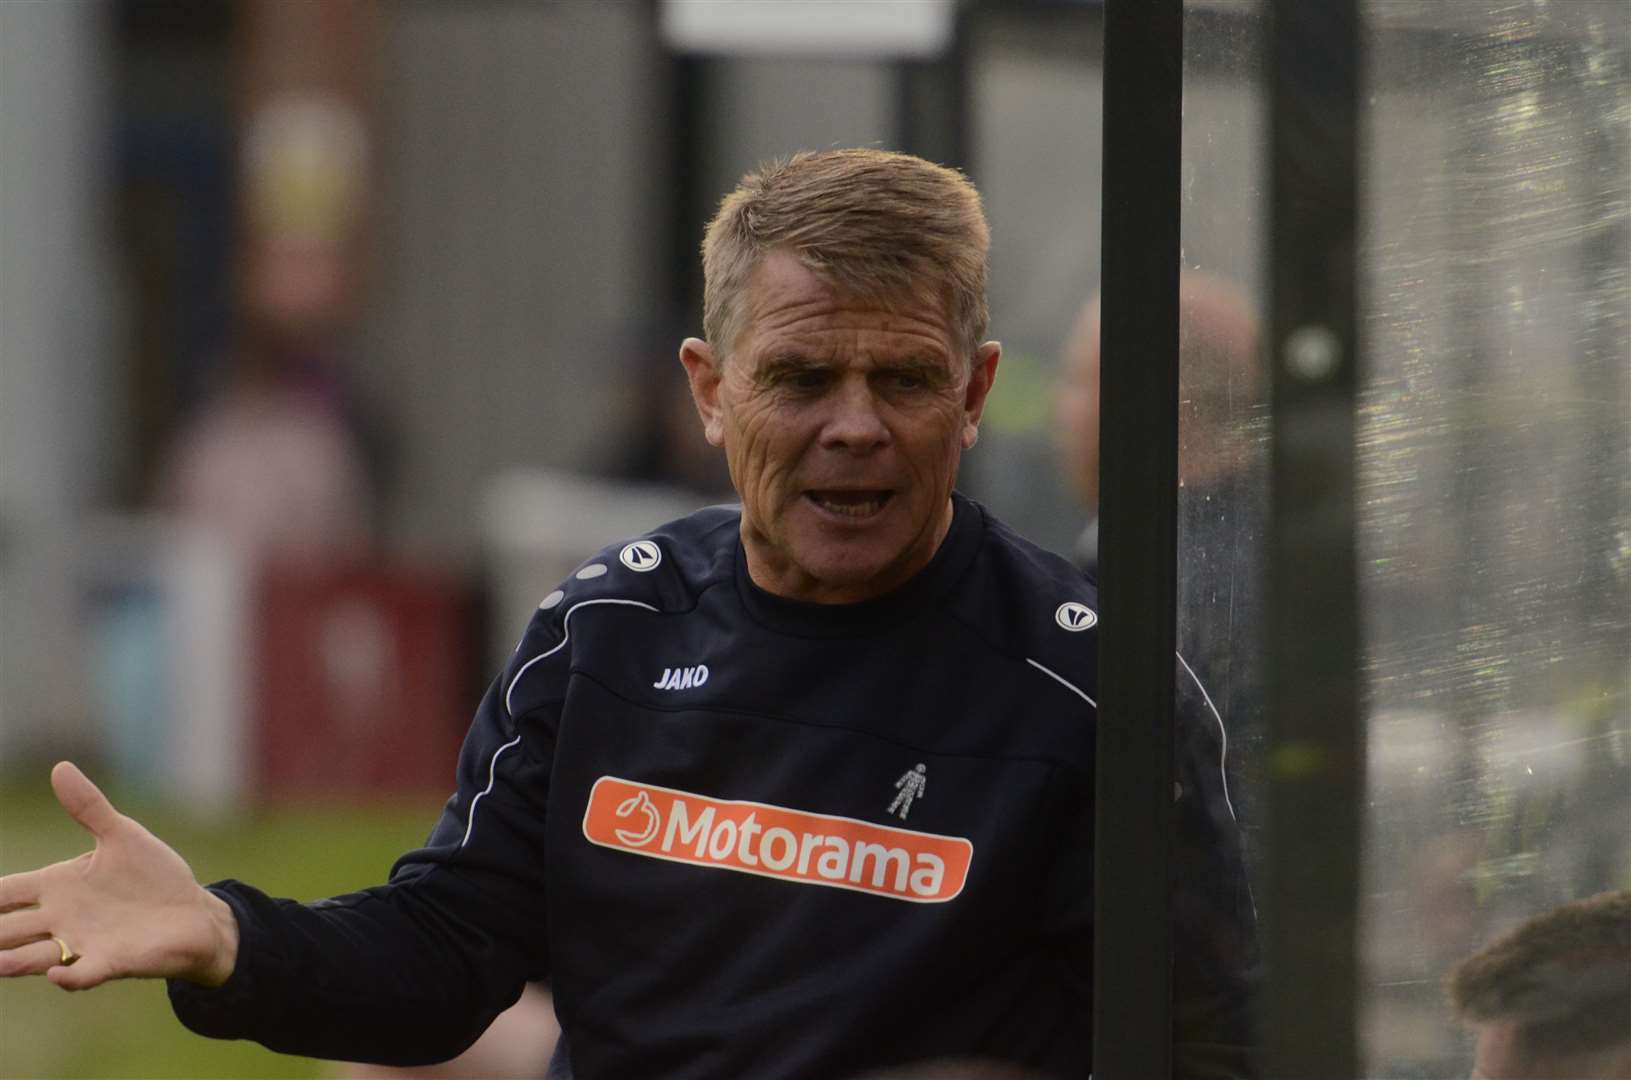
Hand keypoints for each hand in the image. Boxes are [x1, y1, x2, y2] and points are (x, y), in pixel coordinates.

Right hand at [0, 762, 238, 990]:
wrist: (195, 913)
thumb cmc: (153, 876)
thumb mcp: (121, 835)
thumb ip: (88, 807)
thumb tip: (61, 767)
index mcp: (57, 887)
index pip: (5, 894)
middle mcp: (61, 919)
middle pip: (8, 930)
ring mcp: (83, 943)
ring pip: (32, 957)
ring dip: (12, 961)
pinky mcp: (111, 961)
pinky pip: (83, 974)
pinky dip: (70, 976)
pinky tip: (58, 973)